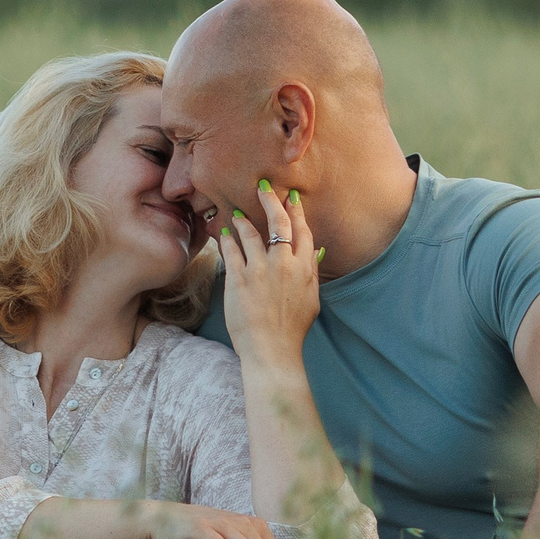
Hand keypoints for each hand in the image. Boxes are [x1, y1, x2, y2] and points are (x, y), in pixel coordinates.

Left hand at [217, 180, 320, 372]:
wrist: (273, 351)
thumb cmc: (293, 330)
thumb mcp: (312, 299)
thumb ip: (312, 272)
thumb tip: (316, 250)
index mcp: (303, 269)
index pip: (302, 231)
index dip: (296, 211)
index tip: (291, 197)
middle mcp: (283, 265)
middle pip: (278, 223)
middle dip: (271, 201)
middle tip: (262, 186)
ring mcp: (259, 271)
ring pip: (250, 233)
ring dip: (243, 220)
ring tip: (237, 213)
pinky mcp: (238, 280)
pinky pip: (231, 251)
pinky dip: (227, 239)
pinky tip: (223, 233)